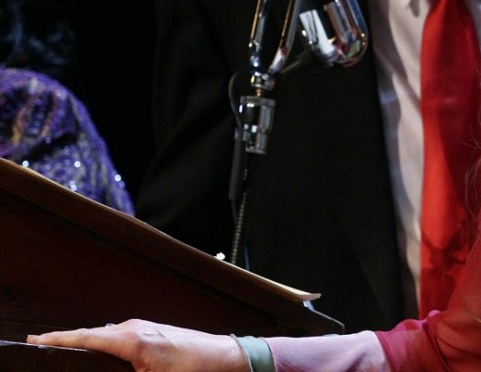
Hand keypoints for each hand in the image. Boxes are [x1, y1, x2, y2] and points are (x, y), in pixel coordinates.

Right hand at [27, 319, 248, 371]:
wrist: (230, 358)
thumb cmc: (198, 371)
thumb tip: (105, 371)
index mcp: (133, 340)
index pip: (86, 338)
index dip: (58, 340)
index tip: (36, 342)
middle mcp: (136, 328)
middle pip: (91, 336)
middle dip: (67, 343)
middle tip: (43, 349)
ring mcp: (145, 327)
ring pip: (105, 336)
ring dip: (86, 343)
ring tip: (64, 350)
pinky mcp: (153, 332)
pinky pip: (119, 337)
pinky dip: (104, 344)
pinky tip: (98, 353)